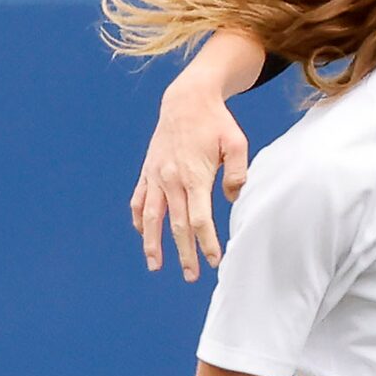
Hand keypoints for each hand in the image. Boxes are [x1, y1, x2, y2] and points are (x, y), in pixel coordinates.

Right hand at [130, 80, 250, 280]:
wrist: (187, 99)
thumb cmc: (216, 122)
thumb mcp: (237, 143)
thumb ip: (237, 173)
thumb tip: (232, 199)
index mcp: (194, 176)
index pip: (200, 219)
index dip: (206, 243)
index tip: (215, 261)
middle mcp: (171, 179)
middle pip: (176, 225)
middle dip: (184, 253)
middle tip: (191, 276)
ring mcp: (156, 176)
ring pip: (150, 217)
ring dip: (152, 243)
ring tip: (155, 265)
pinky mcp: (148, 170)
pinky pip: (139, 199)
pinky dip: (139, 219)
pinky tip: (143, 235)